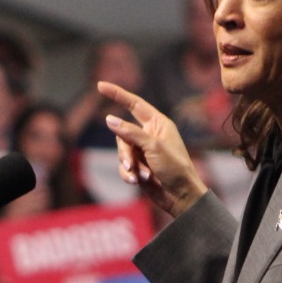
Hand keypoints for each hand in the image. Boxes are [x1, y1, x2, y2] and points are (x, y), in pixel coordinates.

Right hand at [98, 82, 206, 216]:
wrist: (181, 196)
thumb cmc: (175, 167)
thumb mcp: (153, 147)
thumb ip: (130, 133)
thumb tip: (109, 120)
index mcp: (158, 124)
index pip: (134, 104)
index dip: (117, 94)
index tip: (100, 86)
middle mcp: (149, 135)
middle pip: (123, 134)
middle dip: (125, 151)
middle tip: (131, 164)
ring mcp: (143, 151)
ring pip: (122, 152)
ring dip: (129, 165)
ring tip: (139, 176)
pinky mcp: (139, 167)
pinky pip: (124, 167)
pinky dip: (128, 174)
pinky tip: (137, 182)